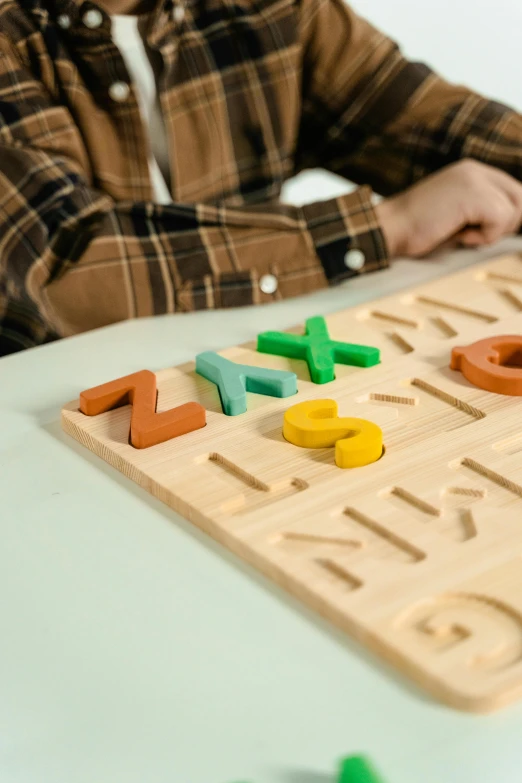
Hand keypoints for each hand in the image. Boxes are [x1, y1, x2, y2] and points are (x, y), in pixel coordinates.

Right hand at [375, 159, 521, 257]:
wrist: (389, 228)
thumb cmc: (416, 228)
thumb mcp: (455, 212)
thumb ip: (481, 209)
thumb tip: (512, 222)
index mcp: (471, 171)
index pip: (511, 190)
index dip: (507, 217)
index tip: (486, 232)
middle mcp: (475, 169)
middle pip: (519, 197)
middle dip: (504, 224)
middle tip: (475, 234)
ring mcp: (474, 179)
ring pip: (512, 211)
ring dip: (490, 232)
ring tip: (461, 232)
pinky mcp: (472, 195)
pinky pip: (500, 220)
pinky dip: (483, 236)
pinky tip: (459, 235)